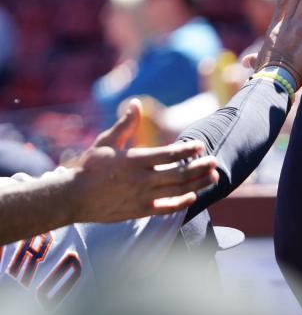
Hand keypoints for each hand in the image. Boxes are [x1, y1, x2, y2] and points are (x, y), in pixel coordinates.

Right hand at [67, 102, 218, 221]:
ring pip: (178, 191)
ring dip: (198, 184)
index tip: (200, 146)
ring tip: (213, 177)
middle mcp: (141, 179)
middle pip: (179, 174)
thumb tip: (136, 103)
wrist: (72, 197)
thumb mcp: (105, 142)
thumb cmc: (89, 167)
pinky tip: (193, 195)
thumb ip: (125, 125)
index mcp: (134, 160)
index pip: (169, 154)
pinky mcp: (141, 211)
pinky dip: (182, 202)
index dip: (187, 150)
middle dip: (200, 167)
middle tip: (215, 161)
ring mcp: (142, 197)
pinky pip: (167, 208)